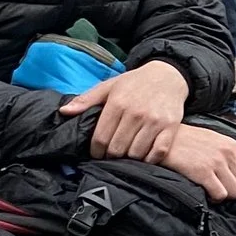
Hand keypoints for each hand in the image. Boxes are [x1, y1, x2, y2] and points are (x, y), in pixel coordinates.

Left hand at [65, 59, 191, 160]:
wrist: (168, 76)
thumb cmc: (135, 82)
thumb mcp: (109, 86)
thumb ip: (86, 100)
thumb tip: (64, 112)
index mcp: (117, 103)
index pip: (101, 137)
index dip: (96, 151)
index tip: (97, 153)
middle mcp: (136, 113)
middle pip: (117, 148)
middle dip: (111, 155)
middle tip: (111, 155)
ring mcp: (154, 121)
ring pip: (136, 153)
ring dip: (130, 158)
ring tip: (127, 154)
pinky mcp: (170, 127)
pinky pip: (158, 152)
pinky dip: (150, 158)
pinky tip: (145, 155)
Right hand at [160, 123, 235, 199]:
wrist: (162, 138)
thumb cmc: (185, 140)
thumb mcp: (213, 140)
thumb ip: (228, 154)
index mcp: (233, 146)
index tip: (232, 183)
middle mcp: (228, 153)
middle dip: (232, 190)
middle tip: (219, 188)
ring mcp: (216, 162)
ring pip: (235, 193)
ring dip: (223, 195)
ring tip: (211, 189)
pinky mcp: (203, 172)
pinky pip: (220, 195)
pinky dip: (213, 198)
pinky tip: (204, 191)